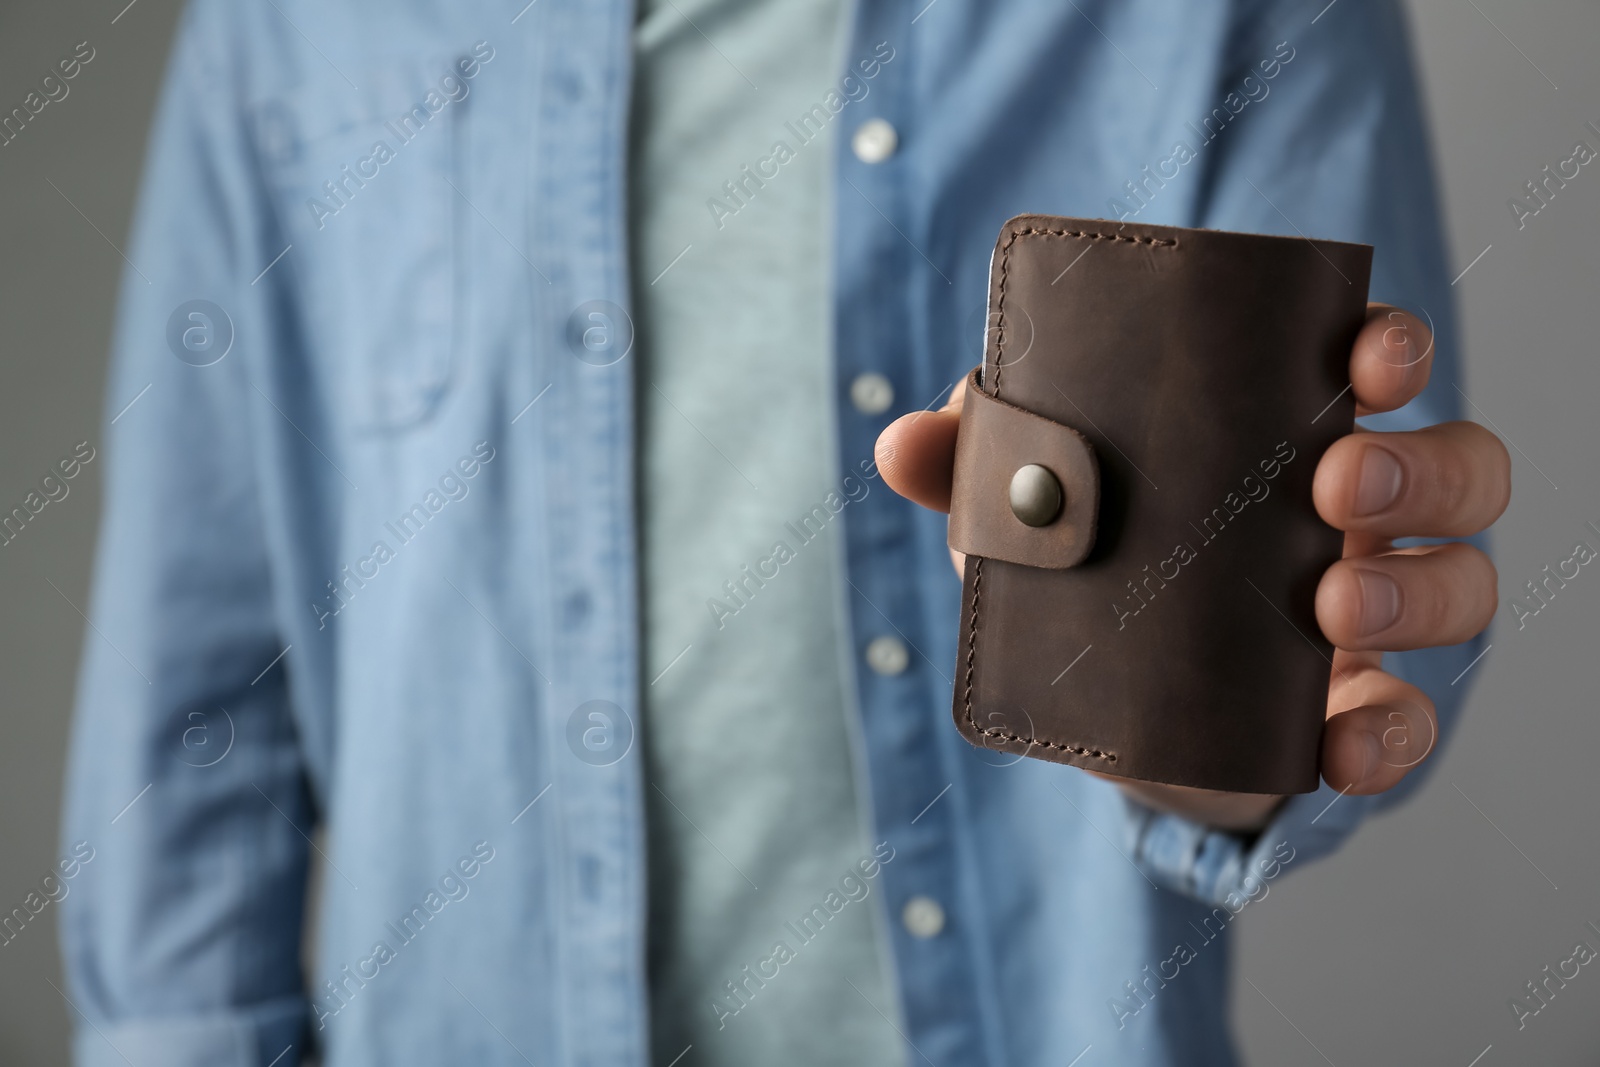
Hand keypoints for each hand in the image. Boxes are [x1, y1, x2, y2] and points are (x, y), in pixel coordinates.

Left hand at [874, 304, 1509, 830]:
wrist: (1110, 717)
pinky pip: (1407, 723)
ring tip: (1333, 603)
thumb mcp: (1029, 515)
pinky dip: (1388, 736)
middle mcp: (1353, 517)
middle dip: (1419, 464)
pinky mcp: (1351, 714)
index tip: (1366, 354)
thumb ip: (973, 470)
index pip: (1378, 368)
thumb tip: (902, 444)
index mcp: (1284, 437)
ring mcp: (1368, 616)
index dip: (1392, 347)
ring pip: (1463, 584)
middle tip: (1334, 479)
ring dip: (1417, 588)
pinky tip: (1340, 744)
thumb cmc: (1089, 572)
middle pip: (1460, 468)